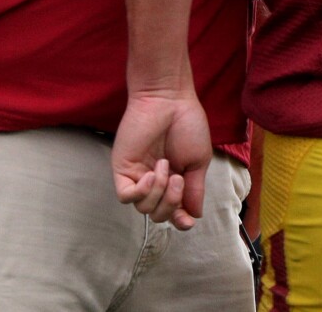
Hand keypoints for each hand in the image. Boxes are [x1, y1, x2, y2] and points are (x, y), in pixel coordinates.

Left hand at [111, 88, 211, 230]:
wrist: (170, 100)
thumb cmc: (187, 124)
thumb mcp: (198, 161)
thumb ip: (195, 190)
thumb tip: (194, 216)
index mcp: (174, 180)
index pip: (173, 211)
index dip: (180, 221)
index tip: (187, 221)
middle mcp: (154, 181)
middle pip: (158, 214)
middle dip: (171, 203)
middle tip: (178, 178)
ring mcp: (137, 175)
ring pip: (143, 208)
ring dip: (159, 192)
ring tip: (165, 166)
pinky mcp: (122, 168)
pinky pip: (126, 196)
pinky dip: (140, 192)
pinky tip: (151, 175)